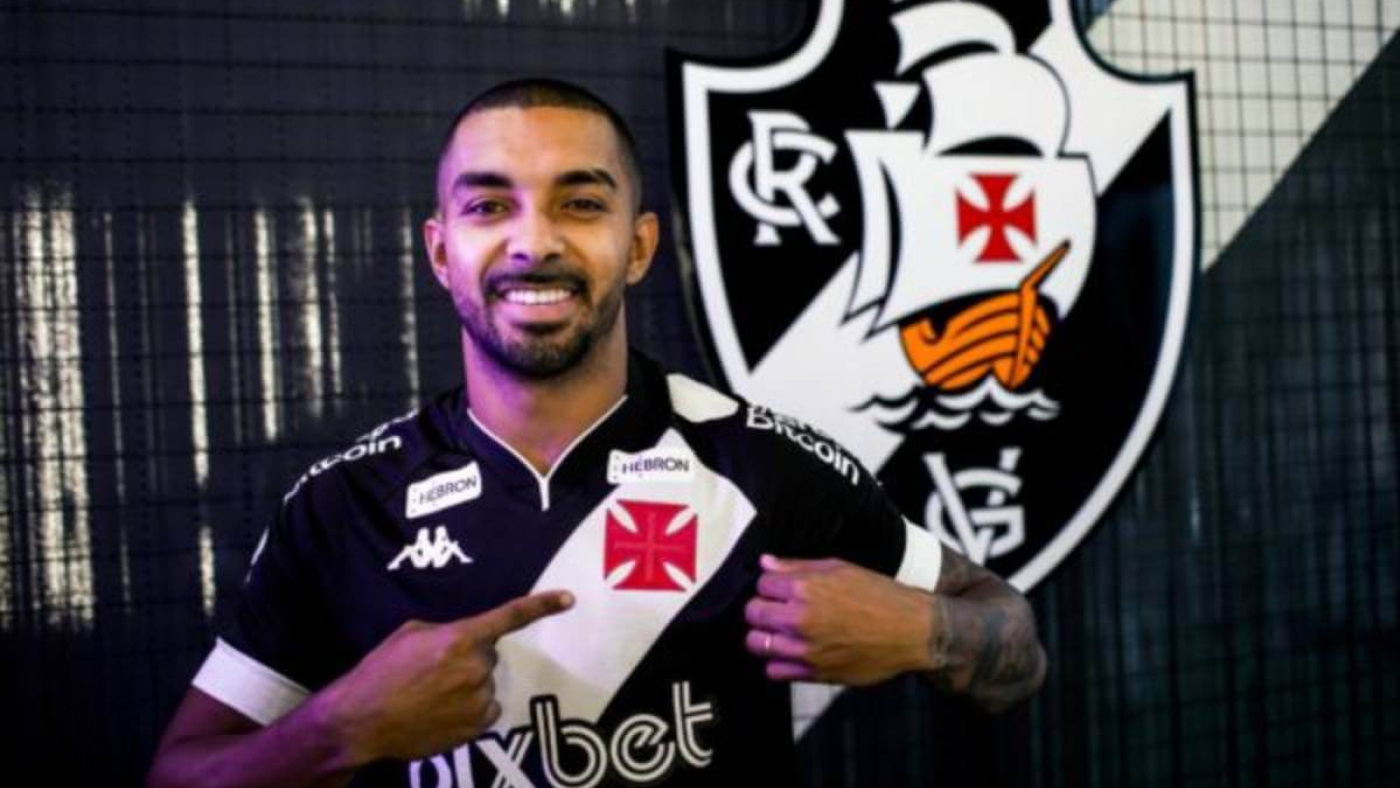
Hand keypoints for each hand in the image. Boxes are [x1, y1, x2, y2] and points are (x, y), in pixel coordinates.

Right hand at [322, 590, 572, 763]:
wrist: (361, 721)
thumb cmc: (381, 672)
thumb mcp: (411, 635)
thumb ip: (446, 632)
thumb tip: (463, 639)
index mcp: (461, 638)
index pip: (510, 617)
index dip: (542, 605)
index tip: (569, 598)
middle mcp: (477, 668)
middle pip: (487, 656)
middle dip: (468, 658)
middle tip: (433, 670)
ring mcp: (479, 700)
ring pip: (485, 685)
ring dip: (467, 686)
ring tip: (430, 695)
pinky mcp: (476, 727)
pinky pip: (485, 710)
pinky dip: (469, 710)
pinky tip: (440, 712)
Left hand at [744, 555, 932, 685]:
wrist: (912, 631)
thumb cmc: (880, 595)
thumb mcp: (841, 569)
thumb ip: (797, 567)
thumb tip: (764, 563)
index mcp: (805, 589)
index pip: (761, 585)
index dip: (770, 586)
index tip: (781, 590)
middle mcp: (800, 620)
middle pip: (753, 613)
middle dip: (761, 608)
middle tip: (778, 609)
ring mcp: (805, 650)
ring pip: (756, 643)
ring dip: (764, 635)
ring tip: (780, 632)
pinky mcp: (814, 673)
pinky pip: (774, 672)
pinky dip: (777, 662)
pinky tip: (791, 652)